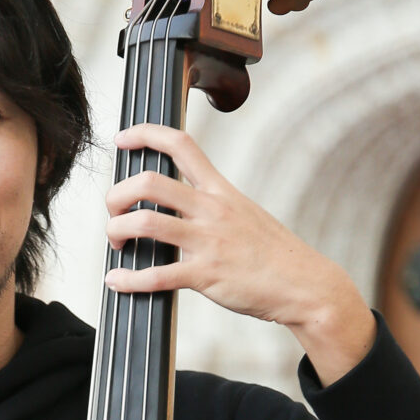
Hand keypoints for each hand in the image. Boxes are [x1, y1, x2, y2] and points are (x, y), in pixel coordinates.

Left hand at [104, 123, 375, 386]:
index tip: (122, 139)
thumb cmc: (273, 254)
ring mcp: (208, 241)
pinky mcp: (207, 275)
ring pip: (145, 222)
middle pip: (150, 182)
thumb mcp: (244, 213)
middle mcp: (212, 209)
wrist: (305, 285)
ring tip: (117, 243)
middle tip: (114, 212)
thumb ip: (210, 205)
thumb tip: (177, 207)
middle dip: (117, 194)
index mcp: (220, 190)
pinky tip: (117, 281)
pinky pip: (156, 274)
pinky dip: (128, 279)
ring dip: (117, 230)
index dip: (145, 134)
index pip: (181, 144)